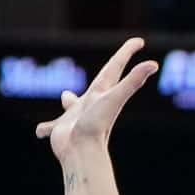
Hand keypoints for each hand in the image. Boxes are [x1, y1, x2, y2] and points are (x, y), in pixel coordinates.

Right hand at [34, 37, 158, 165]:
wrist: (82, 153)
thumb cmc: (97, 124)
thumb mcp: (115, 98)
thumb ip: (133, 81)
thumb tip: (153, 64)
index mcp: (102, 93)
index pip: (116, 66)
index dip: (127, 52)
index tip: (139, 41)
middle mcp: (92, 104)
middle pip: (98, 84)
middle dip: (104, 75)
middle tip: (110, 68)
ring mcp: (77, 117)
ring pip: (72, 105)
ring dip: (69, 101)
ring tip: (66, 97)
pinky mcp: (62, 130)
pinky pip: (51, 126)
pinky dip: (46, 128)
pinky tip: (40, 133)